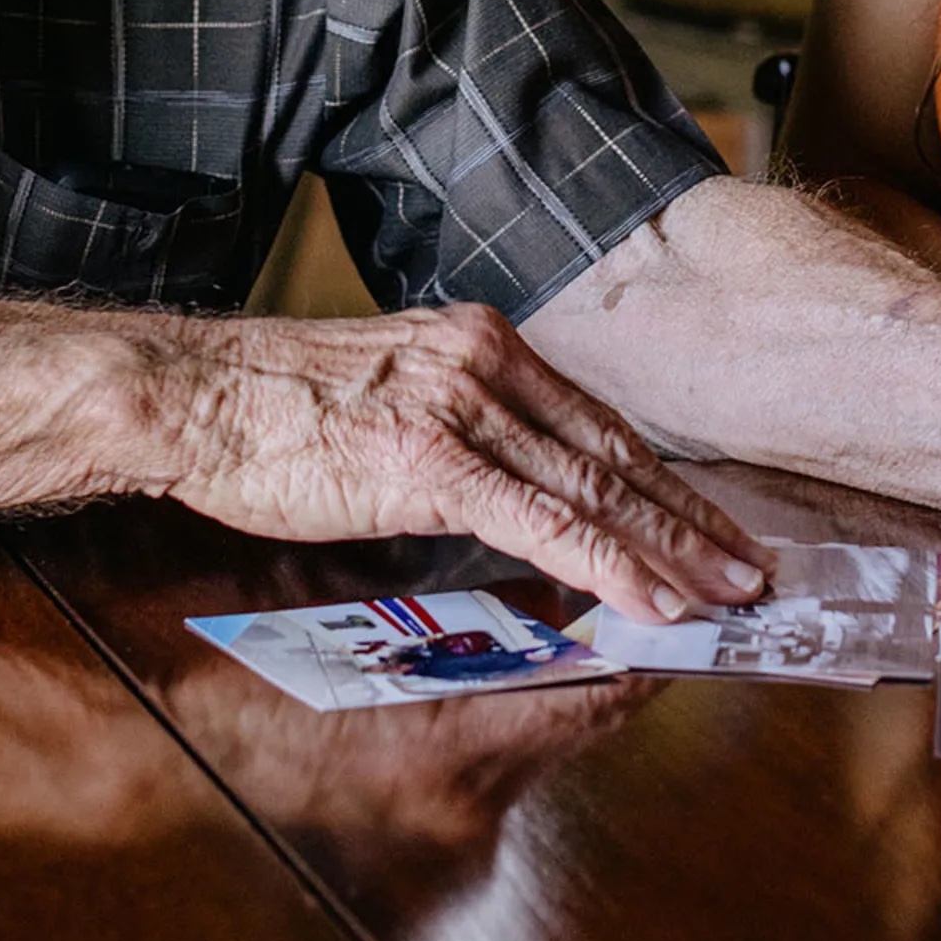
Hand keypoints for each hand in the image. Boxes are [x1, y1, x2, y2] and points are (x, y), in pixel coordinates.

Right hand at [150, 305, 770, 625]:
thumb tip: (514, 500)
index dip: (663, 483)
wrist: (188, 392)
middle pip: (613, 452)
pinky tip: (648, 599)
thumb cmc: (271, 407)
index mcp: (480, 341)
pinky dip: (606, 565)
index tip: (712, 527)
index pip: (597, 422)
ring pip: (592, 488)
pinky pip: (538, 522)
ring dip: (670, 550)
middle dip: (691, 520)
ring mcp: (458, 405)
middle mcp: (484, 360)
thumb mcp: (388, 395)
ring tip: (724, 595)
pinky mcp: (427, 457)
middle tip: (752, 571)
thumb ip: (459, 433)